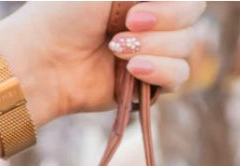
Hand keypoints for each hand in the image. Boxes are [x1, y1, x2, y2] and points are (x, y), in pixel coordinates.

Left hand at [0, 2, 206, 120]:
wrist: (45, 60)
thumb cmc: (66, 12)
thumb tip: (169, 0)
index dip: (172, 2)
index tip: (136, 8)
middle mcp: (153, 18)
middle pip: (194, 16)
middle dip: (164, 21)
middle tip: (126, 24)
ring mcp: (154, 51)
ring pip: (187, 48)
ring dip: (155, 48)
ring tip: (116, 50)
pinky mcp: (148, 84)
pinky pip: (178, 77)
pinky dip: (159, 70)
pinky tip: (133, 70)